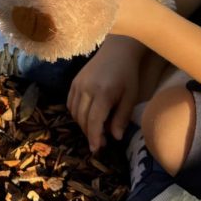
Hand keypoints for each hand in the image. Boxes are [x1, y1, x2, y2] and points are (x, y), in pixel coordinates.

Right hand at [66, 37, 143, 152]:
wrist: (117, 50)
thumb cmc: (127, 74)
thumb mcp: (130, 96)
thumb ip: (122, 117)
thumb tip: (115, 137)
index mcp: (103, 93)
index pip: (94, 121)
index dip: (94, 137)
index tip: (96, 149)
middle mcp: (86, 88)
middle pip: (83, 119)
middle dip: (90, 134)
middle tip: (100, 142)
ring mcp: (77, 84)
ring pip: (74, 113)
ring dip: (83, 125)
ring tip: (95, 130)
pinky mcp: (74, 82)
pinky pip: (70, 103)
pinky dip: (76, 114)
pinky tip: (87, 117)